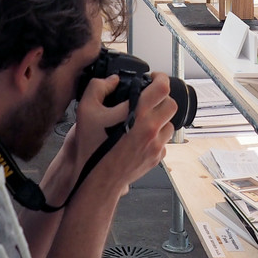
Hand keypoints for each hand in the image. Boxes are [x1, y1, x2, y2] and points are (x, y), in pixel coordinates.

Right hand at [76, 73, 175, 188]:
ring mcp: (156, 145)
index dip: (160, 78)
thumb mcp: (85, 109)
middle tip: (149, 99)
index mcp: (138, 113)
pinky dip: (156, 137)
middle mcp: (151, 129)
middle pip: (171, 104)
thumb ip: (98, 87)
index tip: (153, 79)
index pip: (162, 88)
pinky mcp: (157, 157)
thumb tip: (113, 80)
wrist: (98, 178)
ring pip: (170, 124)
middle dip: (161, 98)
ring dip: (160, 119)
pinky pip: (163, 141)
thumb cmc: (92, 147)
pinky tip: (140, 138)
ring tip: (143, 120)